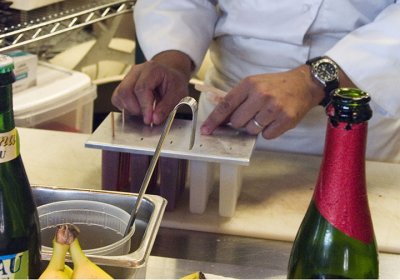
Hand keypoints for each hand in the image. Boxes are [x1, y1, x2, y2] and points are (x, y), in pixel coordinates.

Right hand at [111, 51, 192, 124]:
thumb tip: (155, 119)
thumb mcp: (178, 94)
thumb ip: (166, 107)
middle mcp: (137, 71)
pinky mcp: (123, 85)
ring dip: (130, 108)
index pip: (142, 88)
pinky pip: (117, 97)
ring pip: (120, 95)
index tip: (149, 119)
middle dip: (136, 109)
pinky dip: (124, 107)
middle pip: (126, 91)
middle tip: (147, 116)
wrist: (169, 74)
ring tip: (143, 111)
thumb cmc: (173, 82)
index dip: (144, 106)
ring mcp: (128, 77)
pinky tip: (137, 108)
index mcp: (152, 69)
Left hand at [200, 65, 323, 138]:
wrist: (304, 84)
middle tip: (250, 115)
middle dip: (240, 123)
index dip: (214, 120)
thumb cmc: (275, 85)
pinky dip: (268, 131)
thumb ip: (237, 99)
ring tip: (265, 116)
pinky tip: (274, 121)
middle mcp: (261, 95)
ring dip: (254, 127)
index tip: (206, 130)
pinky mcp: (286, 120)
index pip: (226, 106)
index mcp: (249, 84)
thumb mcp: (254, 84)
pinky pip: (266, 136)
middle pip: (237, 122)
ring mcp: (274, 108)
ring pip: (251, 130)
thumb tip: (219, 117)